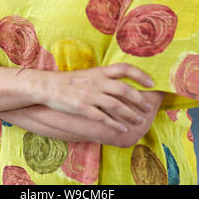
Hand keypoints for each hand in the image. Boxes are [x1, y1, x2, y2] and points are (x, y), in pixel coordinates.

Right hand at [36, 64, 154, 132]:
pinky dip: (115, 124)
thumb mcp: (87, 75)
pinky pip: (103, 118)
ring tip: (139, 121)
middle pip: (124, 89)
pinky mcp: (82, 108)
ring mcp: (90, 95)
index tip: (151, 83)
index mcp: (99, 72)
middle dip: (139, 100)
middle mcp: (97, 82)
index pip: (124, 69)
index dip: (140, 75)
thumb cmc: (68, 81)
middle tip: (148, 108)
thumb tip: (120, 83)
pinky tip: (123, 129)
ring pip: (116, 105)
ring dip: (130, 114)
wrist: (47, 86)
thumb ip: (103, 78)